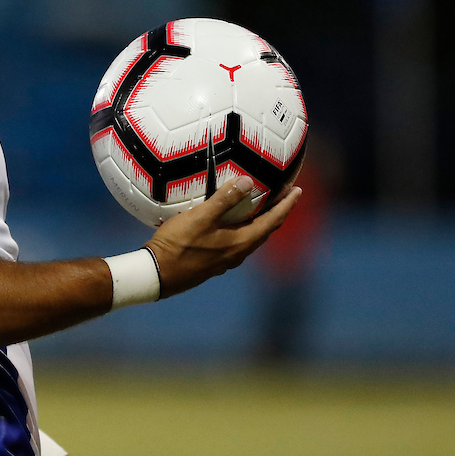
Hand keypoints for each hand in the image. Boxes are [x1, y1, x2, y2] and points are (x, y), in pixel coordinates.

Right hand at [145, 177, 301, 298]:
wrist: (157, 274)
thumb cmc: (178, 245)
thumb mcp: (200, 218)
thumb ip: (224, 200)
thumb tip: (248, 181)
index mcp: (240, 243)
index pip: (272, 221)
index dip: (286, 205)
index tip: (297, 190)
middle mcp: (237, 254)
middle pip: (264, 231)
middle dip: (276, 212)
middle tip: (282, 195)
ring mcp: (225, 260)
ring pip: (250, 238)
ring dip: (258, 221)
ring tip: (259, 206)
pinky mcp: (212, 262)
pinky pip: (236, 242)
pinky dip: (241, 228)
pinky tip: (229, 222)